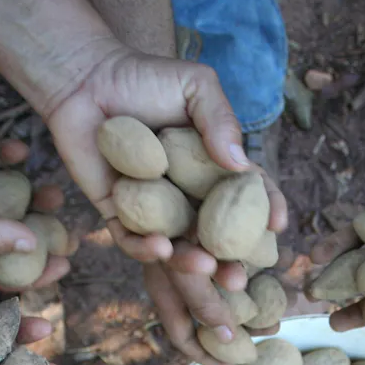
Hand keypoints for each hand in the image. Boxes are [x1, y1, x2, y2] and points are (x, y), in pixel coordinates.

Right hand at [0, 103, 69, 290]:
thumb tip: (32, 246)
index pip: (2, 270)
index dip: (34, 274)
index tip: (64, 267)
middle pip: (13, 235)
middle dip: (44, 236)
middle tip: (73, 235)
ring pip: (11, 197)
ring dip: (35, 197)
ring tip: (55, 194)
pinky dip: (9, 155)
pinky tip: (19, 150)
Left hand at [41, 45, 286, 363]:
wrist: (86, 79)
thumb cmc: (144, 78)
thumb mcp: (196, 87)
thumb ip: (220, 120)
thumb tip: (240, 163)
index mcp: (213, 173)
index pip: (248, 201)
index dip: (266, 216)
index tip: (278, 231)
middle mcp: (188, 199)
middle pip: (215, 242)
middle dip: (230, 270)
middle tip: (243, 287)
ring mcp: (154, 212)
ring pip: (177, 253)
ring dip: (193, 268)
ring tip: (209, 271)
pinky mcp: (117, 215)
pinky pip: (133, 242)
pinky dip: (147, 249)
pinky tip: (161, 249)